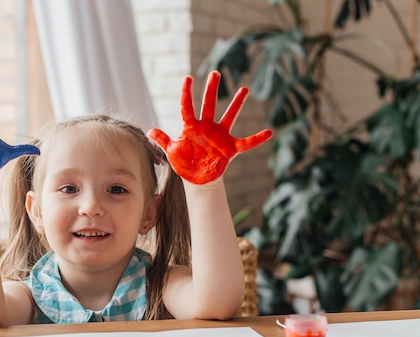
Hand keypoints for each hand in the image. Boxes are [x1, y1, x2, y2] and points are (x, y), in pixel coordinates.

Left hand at [147, 71, 272, 184]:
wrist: (197, 179)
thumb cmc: (183, 163)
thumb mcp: (171, 151)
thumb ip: (162, 140)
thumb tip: (149, 130)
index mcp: (191, 127)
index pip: (187, 107)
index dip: (186, 93)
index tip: (188, 78)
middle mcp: (206, 127)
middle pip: (209, 104)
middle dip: (211, 89)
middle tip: (215, 73)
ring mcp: (219, 136)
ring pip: (229, 116)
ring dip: (236, 104)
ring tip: (244, 89)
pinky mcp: (230, 148)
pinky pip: (246, 143)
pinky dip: (257, 139)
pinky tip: (269, 132)